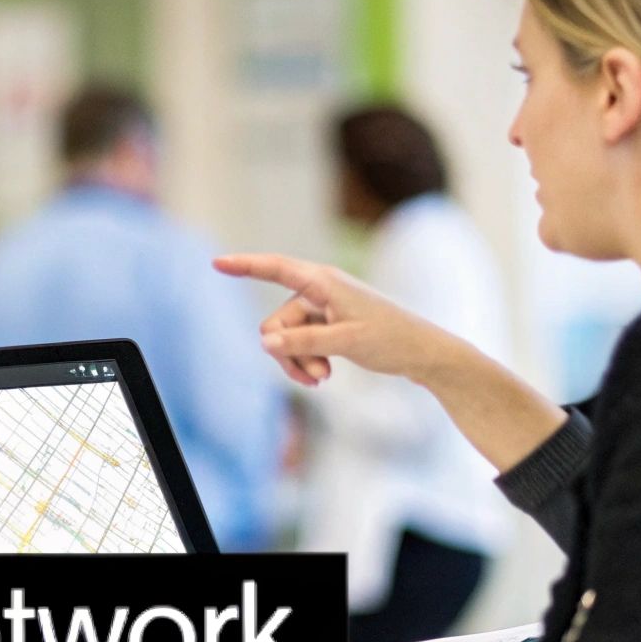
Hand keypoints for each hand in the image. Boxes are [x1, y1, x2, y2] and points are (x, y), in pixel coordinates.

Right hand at [213, 253, 458, 387]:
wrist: (424, 354)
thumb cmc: (391, 340)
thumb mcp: (345, 342)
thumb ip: (303, 342)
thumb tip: (265, 342)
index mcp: (324, 282)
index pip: (276, 268)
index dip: (245, 266)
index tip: (217, 262)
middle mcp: (320, 291)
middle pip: (277, 321)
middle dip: (288, 351)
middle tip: (319, 376)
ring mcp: (323, 309)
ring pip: (286, 338)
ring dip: (299, 361)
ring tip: (324, 379)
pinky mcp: (329, 326)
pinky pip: (300, 344)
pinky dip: (307, 361)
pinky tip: (324, 377)